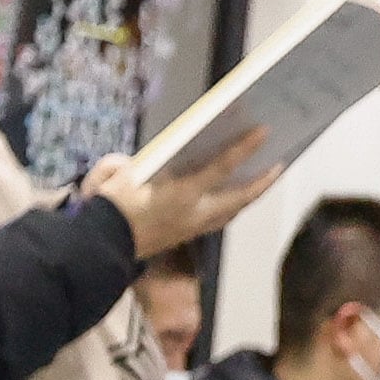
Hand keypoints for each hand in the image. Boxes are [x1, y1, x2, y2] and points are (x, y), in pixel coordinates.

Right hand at [85, 131, 277, 260]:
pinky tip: (232, 197)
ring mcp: (192, 228)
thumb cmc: (108, 209)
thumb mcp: (117, 174)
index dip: (244, 148)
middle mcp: (194, 214)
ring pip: (231, 212)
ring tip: (262, 180)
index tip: (263, 131)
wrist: (100, 248)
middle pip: (240, 198)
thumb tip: (139, 164)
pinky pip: (217, 220)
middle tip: (279, 164)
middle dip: (262, 182)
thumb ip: (132, 162)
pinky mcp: (185, 236)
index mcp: (180, 195)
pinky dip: (229, 207)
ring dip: (248, 196)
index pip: (221, 168)